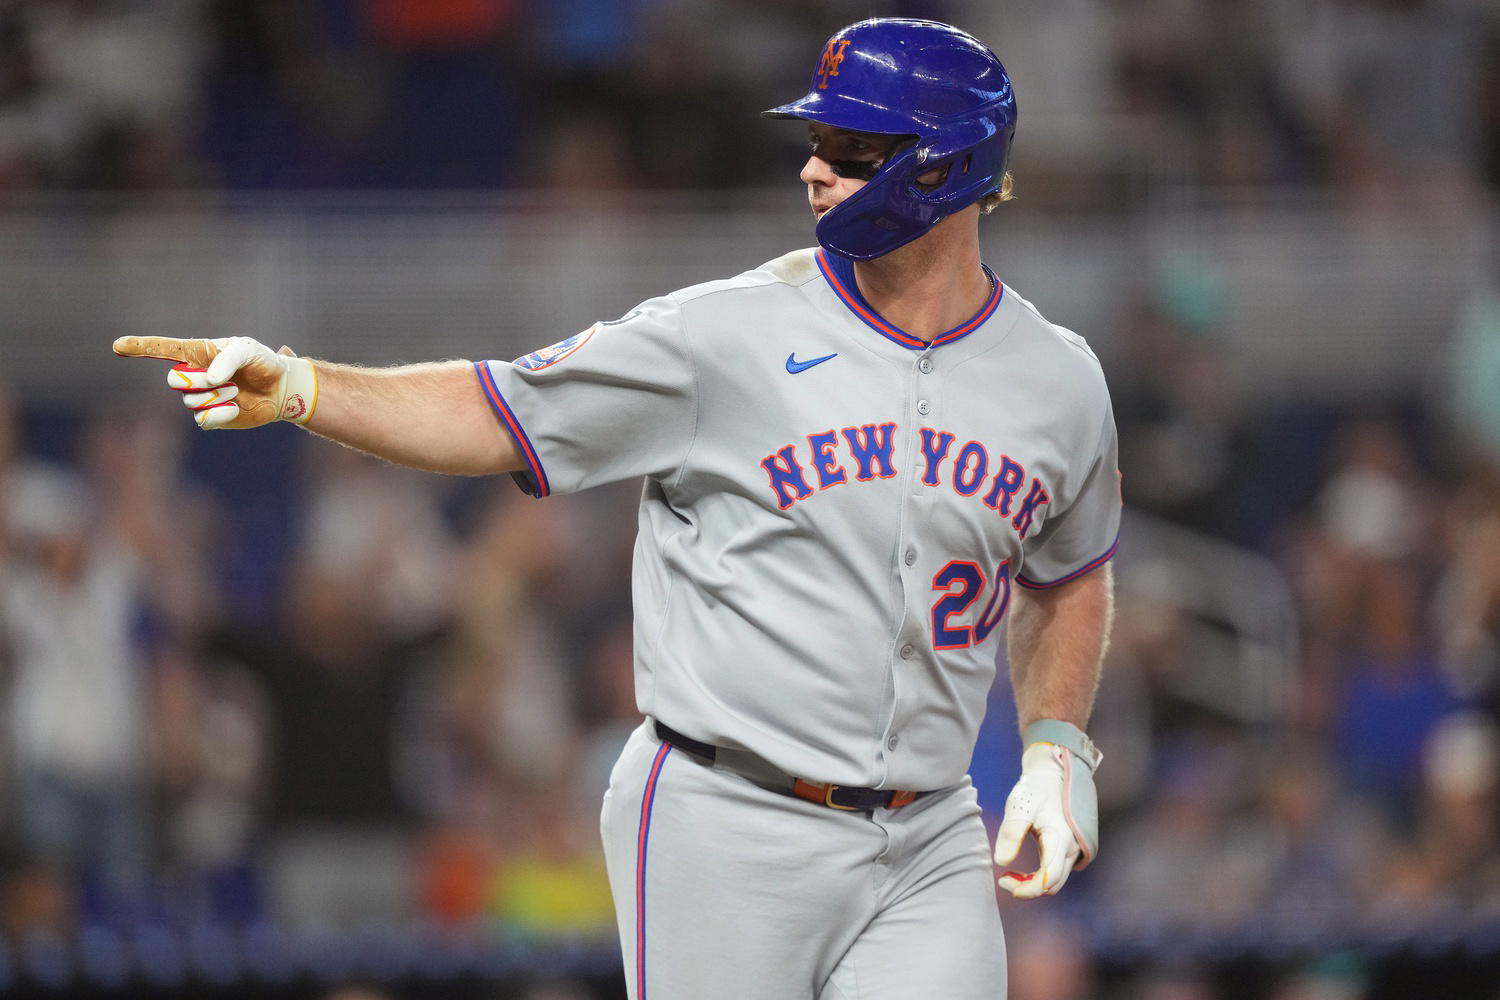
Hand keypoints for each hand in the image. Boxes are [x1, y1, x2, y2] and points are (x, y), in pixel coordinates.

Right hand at [112, 336, 317, 428]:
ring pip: (190, 401)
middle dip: (197, 381)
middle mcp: (194, 374)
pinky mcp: (211, 417)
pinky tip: (235, 407)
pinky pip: (203, 420)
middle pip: (174, 380)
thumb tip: (209, 378)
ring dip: (216, 396)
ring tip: (237, 390)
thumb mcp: (250, 351)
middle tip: (225, 379)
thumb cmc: (264, 364)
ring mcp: (200, 397)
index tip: (118, 346)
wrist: (281, 390)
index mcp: (199, 353)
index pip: (164, 349)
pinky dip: (220, 414)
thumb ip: (229, 358)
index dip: (141, 347)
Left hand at [993, 741, 1099, 898]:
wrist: (1053, 774)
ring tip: (1010, 874)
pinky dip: (1039, 876)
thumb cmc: (1035, 789)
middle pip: (1052, 884)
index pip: (1048, 879)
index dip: (1026, 889)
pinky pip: (1056, 872)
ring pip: (1055, 880)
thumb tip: (1001, 862)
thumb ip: (1011, 834)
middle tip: (1004, 879)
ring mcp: (1074, 850)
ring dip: (1033, 883)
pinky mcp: (1069, 849)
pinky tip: (1022, 869)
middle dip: (1027, 888)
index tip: (1003, 881)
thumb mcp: (1019, 807)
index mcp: (1061, 838)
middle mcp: (1072, 848)